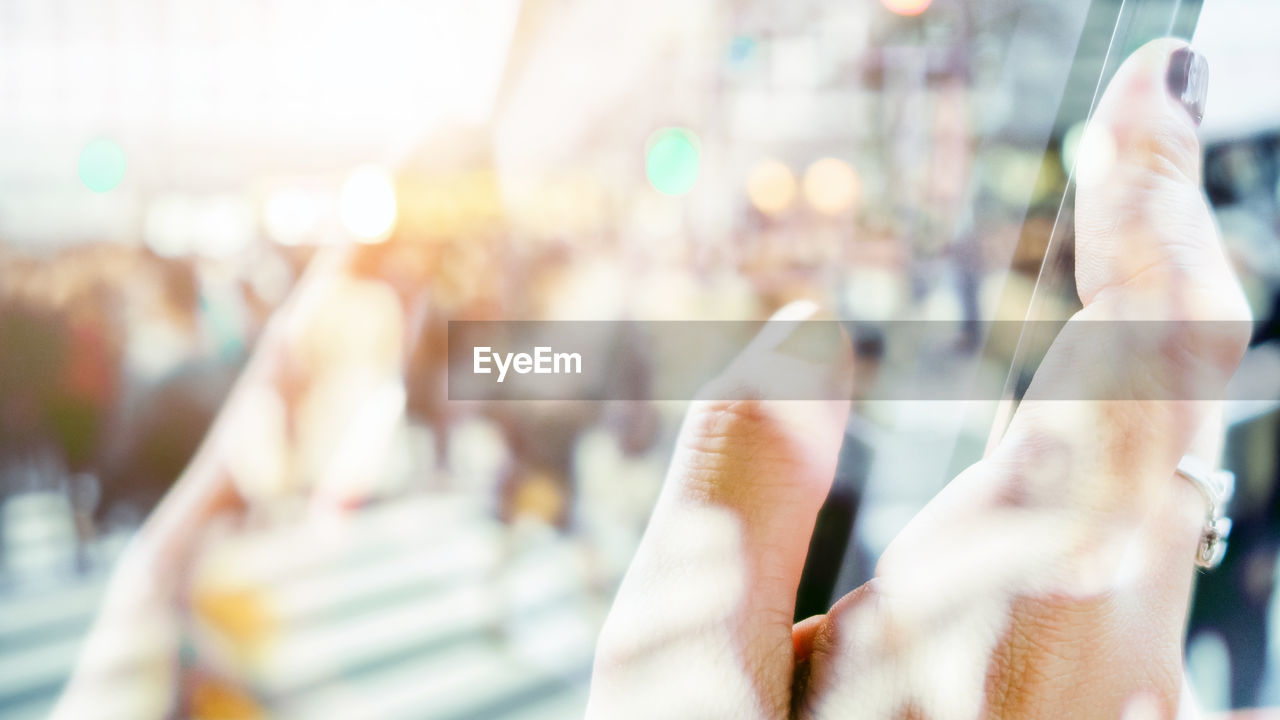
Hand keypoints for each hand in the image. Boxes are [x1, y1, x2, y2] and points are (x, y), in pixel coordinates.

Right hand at [587, 40, 1249, 719]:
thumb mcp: (676, 676)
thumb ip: (735, 497)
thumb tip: (797, 326)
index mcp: (1000, 616)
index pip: (1132, 371)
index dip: (1147, 210)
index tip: (1152, 83)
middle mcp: (1107, 659)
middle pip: (1173, 413)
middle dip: (1156, 251)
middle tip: (1141, 116)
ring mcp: (1134, 710)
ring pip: (1162, 494)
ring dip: (1143, 357)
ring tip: (1131, 219)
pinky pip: (1139, 580)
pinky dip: (1128, 472)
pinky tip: (1104, 440)